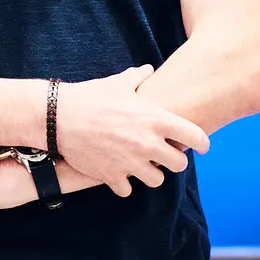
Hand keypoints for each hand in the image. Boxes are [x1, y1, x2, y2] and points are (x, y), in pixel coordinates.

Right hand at [54, 66, 208, 197]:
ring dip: (150, 173)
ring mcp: (132, 163)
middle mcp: (148, 144)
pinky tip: (117, 171)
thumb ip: (138, 78)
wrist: (58, 117)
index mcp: (156, 120)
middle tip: (160, 152)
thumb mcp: (117, 83)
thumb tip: (148, 70)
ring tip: (139, 163)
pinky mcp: (113, 177)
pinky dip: (124, 183)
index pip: (197, 137)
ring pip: (157, 180)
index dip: (201, 142)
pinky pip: (129, 190)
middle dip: (172, 159)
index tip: (198, 144)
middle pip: (180, 164)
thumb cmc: (90, 96)